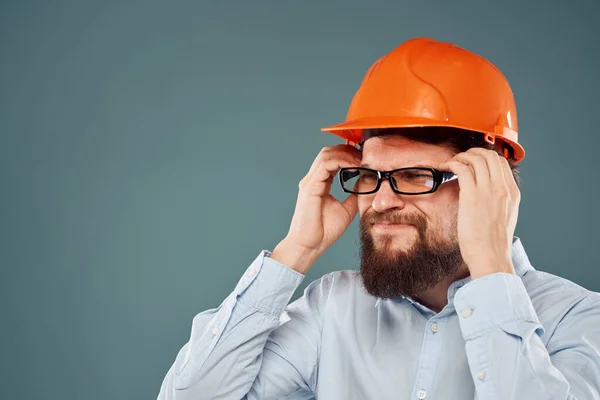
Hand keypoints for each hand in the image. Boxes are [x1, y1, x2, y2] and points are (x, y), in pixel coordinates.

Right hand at [272, 144, 361, 273]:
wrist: (310, 246)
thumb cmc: (323, 232)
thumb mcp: (346, 210)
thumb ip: (353, 196)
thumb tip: (365, 183)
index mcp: (319, 184)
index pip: (331, 160)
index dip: (347, 155)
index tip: (364, 159)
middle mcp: (312, 180)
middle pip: (328, 152)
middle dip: (347, 150)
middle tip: (364, 155)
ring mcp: (310, 183)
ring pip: (326, 155)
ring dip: (345, 154)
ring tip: (360, 159)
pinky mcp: (310, 187)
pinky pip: (325, 165)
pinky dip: (340, 161)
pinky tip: (353, 166)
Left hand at [438, 148, 519, 279]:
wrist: (491, 257)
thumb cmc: (493, 244)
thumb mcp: (504, 217)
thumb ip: (499, 202)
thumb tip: (486, 194)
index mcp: (512, 194)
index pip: (502, 163)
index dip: (486, 156)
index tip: (474, 160)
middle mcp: (502, 189)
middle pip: (490, 156)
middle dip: (473, 152)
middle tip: (462, 157)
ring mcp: (488, 191)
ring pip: (477, 159)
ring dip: (461, 156)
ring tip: (452, 163)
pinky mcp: (472, 196)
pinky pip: (463, 169)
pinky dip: (453, 163)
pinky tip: (446, 167)